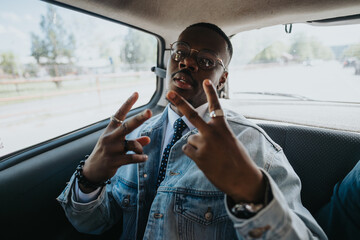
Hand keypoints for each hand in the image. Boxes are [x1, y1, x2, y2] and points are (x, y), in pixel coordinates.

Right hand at [80, 92, 151, 191]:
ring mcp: (112, 149)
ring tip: (142, 153)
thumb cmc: (107, 153)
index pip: (120, 113)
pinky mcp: (114, 161)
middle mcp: (110, 137)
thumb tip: (148, 139)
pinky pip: (131, 158)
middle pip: (127, 126)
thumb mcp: (117, 144)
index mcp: (110, 130)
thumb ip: (134, 141)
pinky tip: (145, 158)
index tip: (136, 93)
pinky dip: (140, 158)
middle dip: (139, 119)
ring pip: (131, 144)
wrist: (92, 170)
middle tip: (149, 111)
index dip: (128, 103)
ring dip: (139, 148)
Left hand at [166, 80, 265, 202]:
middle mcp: (212, 133)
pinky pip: (187, 150)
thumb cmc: (238, 159)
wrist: (242, 178)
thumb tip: (193, 137)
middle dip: (179, 103)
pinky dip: (192, 154)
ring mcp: (204, 145)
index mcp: (223, 127)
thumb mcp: (230, 140)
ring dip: (196, 146)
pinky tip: (204, 159)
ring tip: (210, 155)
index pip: (215, 106)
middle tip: (169, 93)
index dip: (211, 93)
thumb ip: (214, 134)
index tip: (206, 80)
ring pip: (190, 139)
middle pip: (192, 115)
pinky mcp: (198, 157)